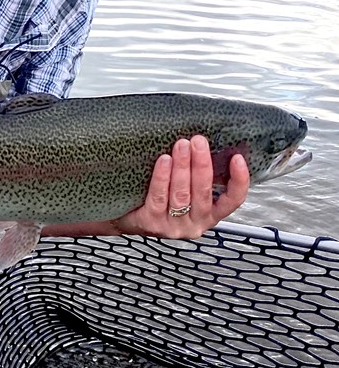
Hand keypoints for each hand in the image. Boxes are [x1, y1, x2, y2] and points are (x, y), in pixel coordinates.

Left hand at [114, 135, 249, 237]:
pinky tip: (164, 160)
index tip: (237, 158)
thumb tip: (203, 143)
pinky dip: (163, 177)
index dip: (239, 181)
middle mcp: (196, 223)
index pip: (232, 201)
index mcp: (209, 214)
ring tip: (181, 145)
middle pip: (203, 192)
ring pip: (182, 194)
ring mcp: (174, 226)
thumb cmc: (159, 198)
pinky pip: (159, 196)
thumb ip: (197, 175)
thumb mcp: (185, 190)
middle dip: (202, 164)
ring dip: (183, 167)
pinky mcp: (153, 223)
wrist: (127, 217)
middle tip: (199, 141)